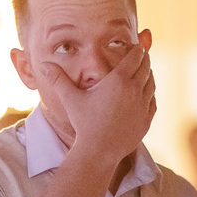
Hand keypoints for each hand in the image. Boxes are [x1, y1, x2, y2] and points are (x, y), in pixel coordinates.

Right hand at [40, 41, 156, 165]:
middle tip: (143, 54)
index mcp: (119, 80)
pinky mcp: (146, 120)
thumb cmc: (84, 124)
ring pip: (151, 84)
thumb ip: (58, 79)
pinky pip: (153, 101)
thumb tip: (43, 64)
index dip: (137, 49)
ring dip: (148, 75)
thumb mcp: (70, 99)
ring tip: (145, 71)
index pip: (135, 57)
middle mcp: (134, 90)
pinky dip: (150, 94)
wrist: (99, 151)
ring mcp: (143, 106)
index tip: (137, 45)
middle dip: (144, 59)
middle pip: (146, 67)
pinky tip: (146, 93)